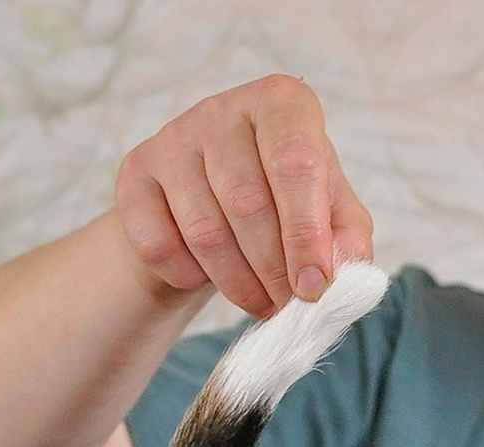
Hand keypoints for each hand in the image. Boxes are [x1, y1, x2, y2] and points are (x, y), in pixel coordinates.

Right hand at [114, 74, 373, 316]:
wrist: (218, 205)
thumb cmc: (287, 203)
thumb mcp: (331, 212)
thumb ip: (348, 236)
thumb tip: (344, 269)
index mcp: (283, 104)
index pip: (295, 163)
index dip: (306, 234)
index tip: (314, 287)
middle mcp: (223, 109)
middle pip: (247, 202)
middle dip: (274, 270)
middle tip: (290, 305)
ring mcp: (173, 137)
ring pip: (204, 230)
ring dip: (238, 283)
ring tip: (262, 302)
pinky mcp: (136, 173)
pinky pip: (159, 244)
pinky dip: (189, 277)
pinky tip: (210, 277)